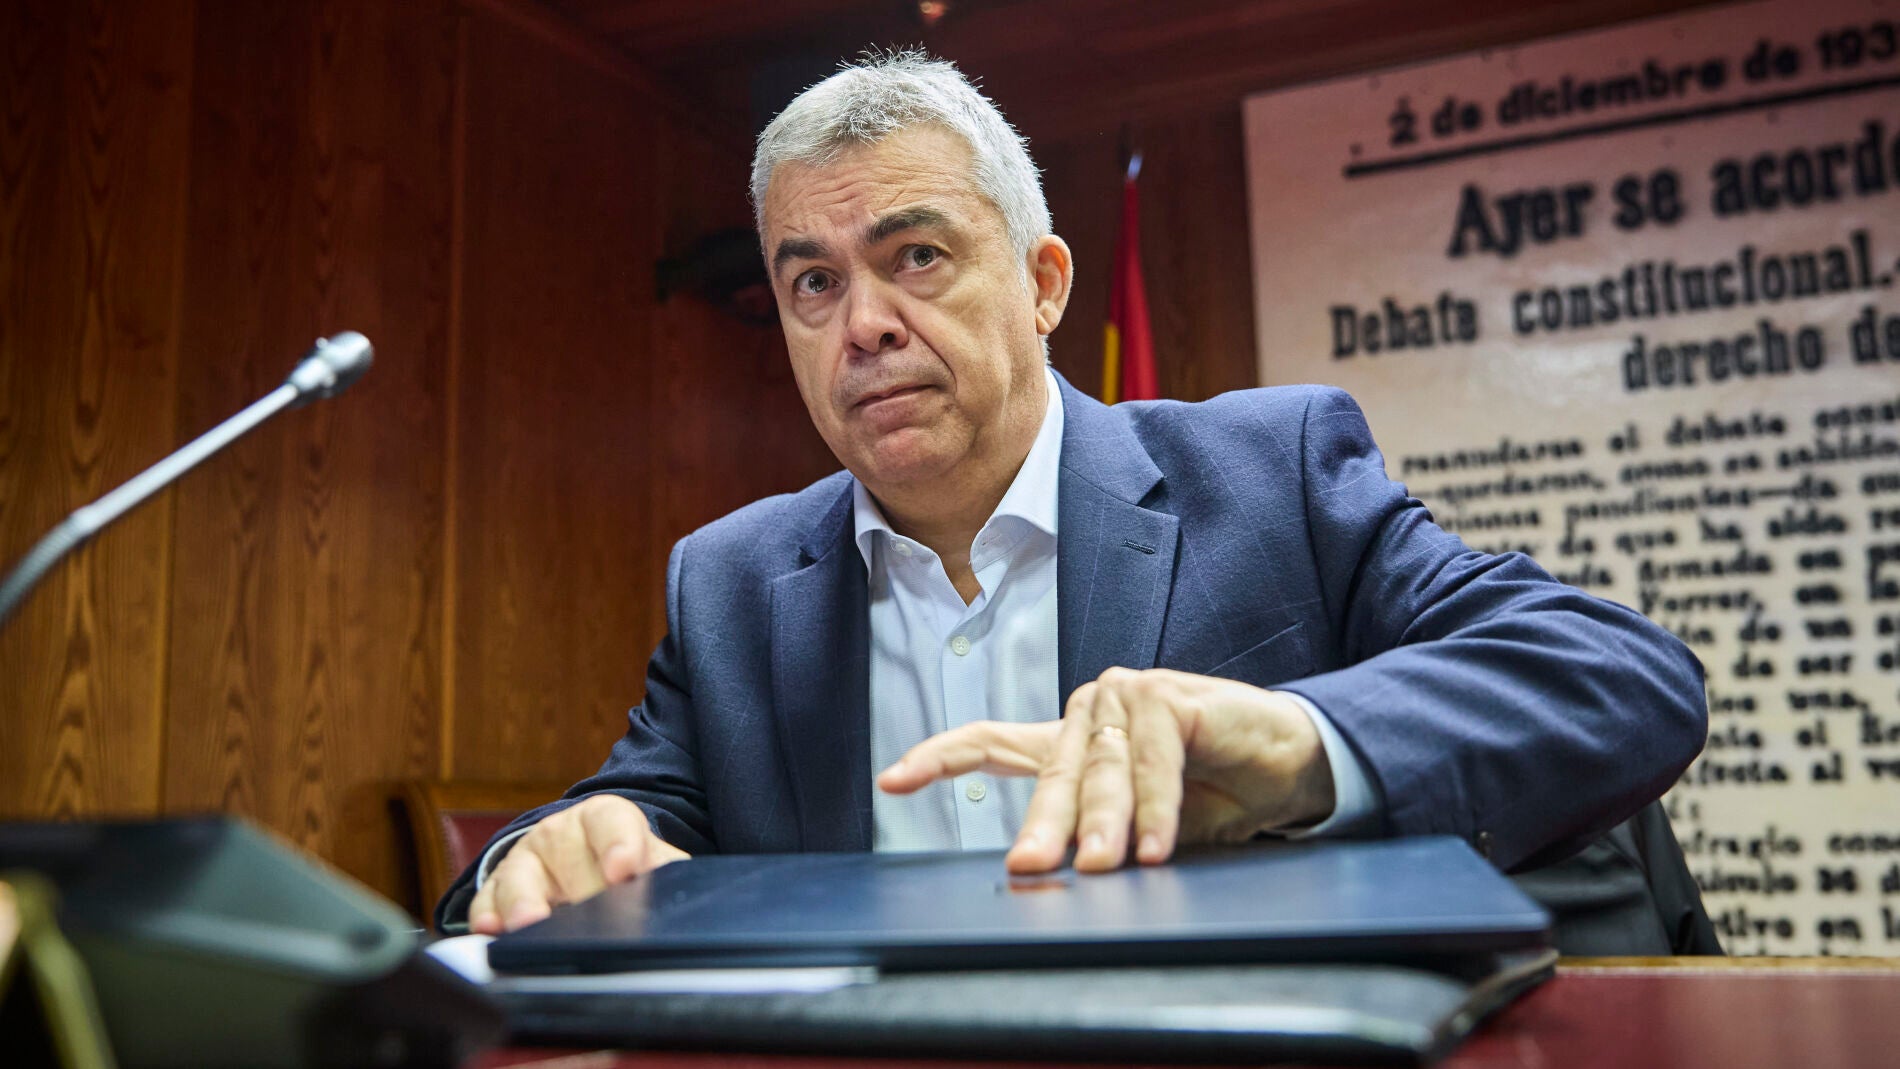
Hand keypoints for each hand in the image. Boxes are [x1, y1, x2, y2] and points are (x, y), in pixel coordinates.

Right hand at [468, 795, 688, 933]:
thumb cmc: (624, 864)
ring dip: (525, 901)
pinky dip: (488, 916)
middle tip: (593, 916)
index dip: (618, 844)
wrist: (587, 861)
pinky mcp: (498, 889)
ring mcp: (526, 860)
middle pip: (565, 855)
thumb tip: (688, 897)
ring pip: (520, 876)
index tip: (624, 869)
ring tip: (532, 922)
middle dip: (579, 887)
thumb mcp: (652, 861)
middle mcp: (560, 833)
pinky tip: (492, 930)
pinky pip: (487, 902)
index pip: (610, 821)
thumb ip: (667, 872)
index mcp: (604, 818)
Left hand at [877, 668, 1333, 874]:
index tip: (891, 783)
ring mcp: (1125, 697)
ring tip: (1109, 868)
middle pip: (1050, 774)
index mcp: (1071, 742)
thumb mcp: (1144, 830)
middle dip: (1044, 828)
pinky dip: (1159, 807)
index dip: (940, 759)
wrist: (1291, 766)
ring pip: (1103, 771)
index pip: (991, 744)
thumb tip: (1054, 873)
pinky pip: (1154, 761)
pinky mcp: (1168, 697)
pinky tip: (1159, 844)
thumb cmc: (1216, 795)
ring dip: (1110, 824)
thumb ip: (1100, 839)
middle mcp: (1089, 711)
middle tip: (1030, 870)